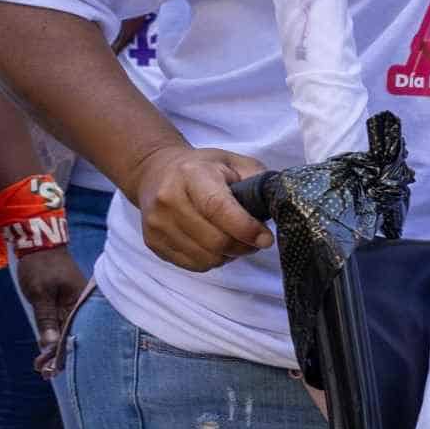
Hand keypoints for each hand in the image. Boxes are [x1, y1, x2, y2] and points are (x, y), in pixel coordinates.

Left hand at [12, 246, 87, 362]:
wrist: (40, 242)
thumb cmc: (39, 266)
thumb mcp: (39, 294)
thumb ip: (46, 320)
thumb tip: (51, 345)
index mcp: (78, 303)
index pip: (70, 334)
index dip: (59, 354)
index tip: (48, 370)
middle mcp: (81, 305)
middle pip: (72, 335)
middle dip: (58, 355)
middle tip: (44, 373)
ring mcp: (75, 302)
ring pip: (68, 330)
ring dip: (56, 347)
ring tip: (43, 366)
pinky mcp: (68, 300)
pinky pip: (65, 321)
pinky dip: (56, 334)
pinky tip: (50, 346)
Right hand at [132, 144, 272, 270]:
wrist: (156, 172)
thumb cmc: (203, 168)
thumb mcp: (234, 162)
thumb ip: (257, 181)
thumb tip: (276, 206)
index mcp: (191, 175)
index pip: (218, 208)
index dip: (246, 228)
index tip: (266, 238)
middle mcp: (168, 199)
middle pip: (215, 241)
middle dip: (243, 246)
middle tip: (255, 240)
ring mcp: (157, 223)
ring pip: (206, 258)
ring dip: (229, 255)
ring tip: (234, 239)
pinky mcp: (153, 242)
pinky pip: (193, 265)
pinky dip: (212, 260)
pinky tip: (214, 244)